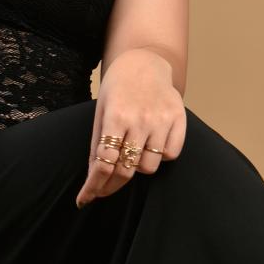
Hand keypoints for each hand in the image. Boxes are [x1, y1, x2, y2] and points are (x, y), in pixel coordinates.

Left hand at [76, 49, 185, 207]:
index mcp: (116, 116)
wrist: (144, 64)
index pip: (104, 162)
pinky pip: (171, 155)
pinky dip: (160, 157)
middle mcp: (140, 120)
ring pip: (149, 167)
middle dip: (111, 186)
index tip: (84, 199)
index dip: (93, 185)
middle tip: (101, 191)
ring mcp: (162, 121)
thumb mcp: (100, 112)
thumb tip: (92, 178)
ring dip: (136, 167)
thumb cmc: (117, 90)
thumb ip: (96, 145)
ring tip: (131, 153)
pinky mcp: (180, 120)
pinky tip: (151, 145)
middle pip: (126, 169)